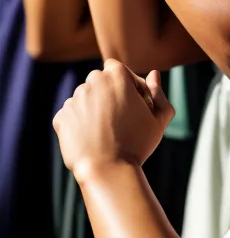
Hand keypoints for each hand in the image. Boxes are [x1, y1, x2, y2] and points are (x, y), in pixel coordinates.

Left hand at [53, 59, 173, 181]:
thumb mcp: (160, 118)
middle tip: (118, 116)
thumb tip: (153, 75)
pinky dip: (78, 123)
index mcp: (117, 75)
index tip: (132, 101)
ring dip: (92, 107)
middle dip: (107, 93)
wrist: (108, 170)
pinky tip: (90, 137)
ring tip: (103, 130)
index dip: (125, 83)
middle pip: (98, 81)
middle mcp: (93, 82)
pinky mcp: (60, 117)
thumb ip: (158, 93)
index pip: (116, 68)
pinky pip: (70, 114)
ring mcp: (74, 99)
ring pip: (84, 97)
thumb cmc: (137, 143)